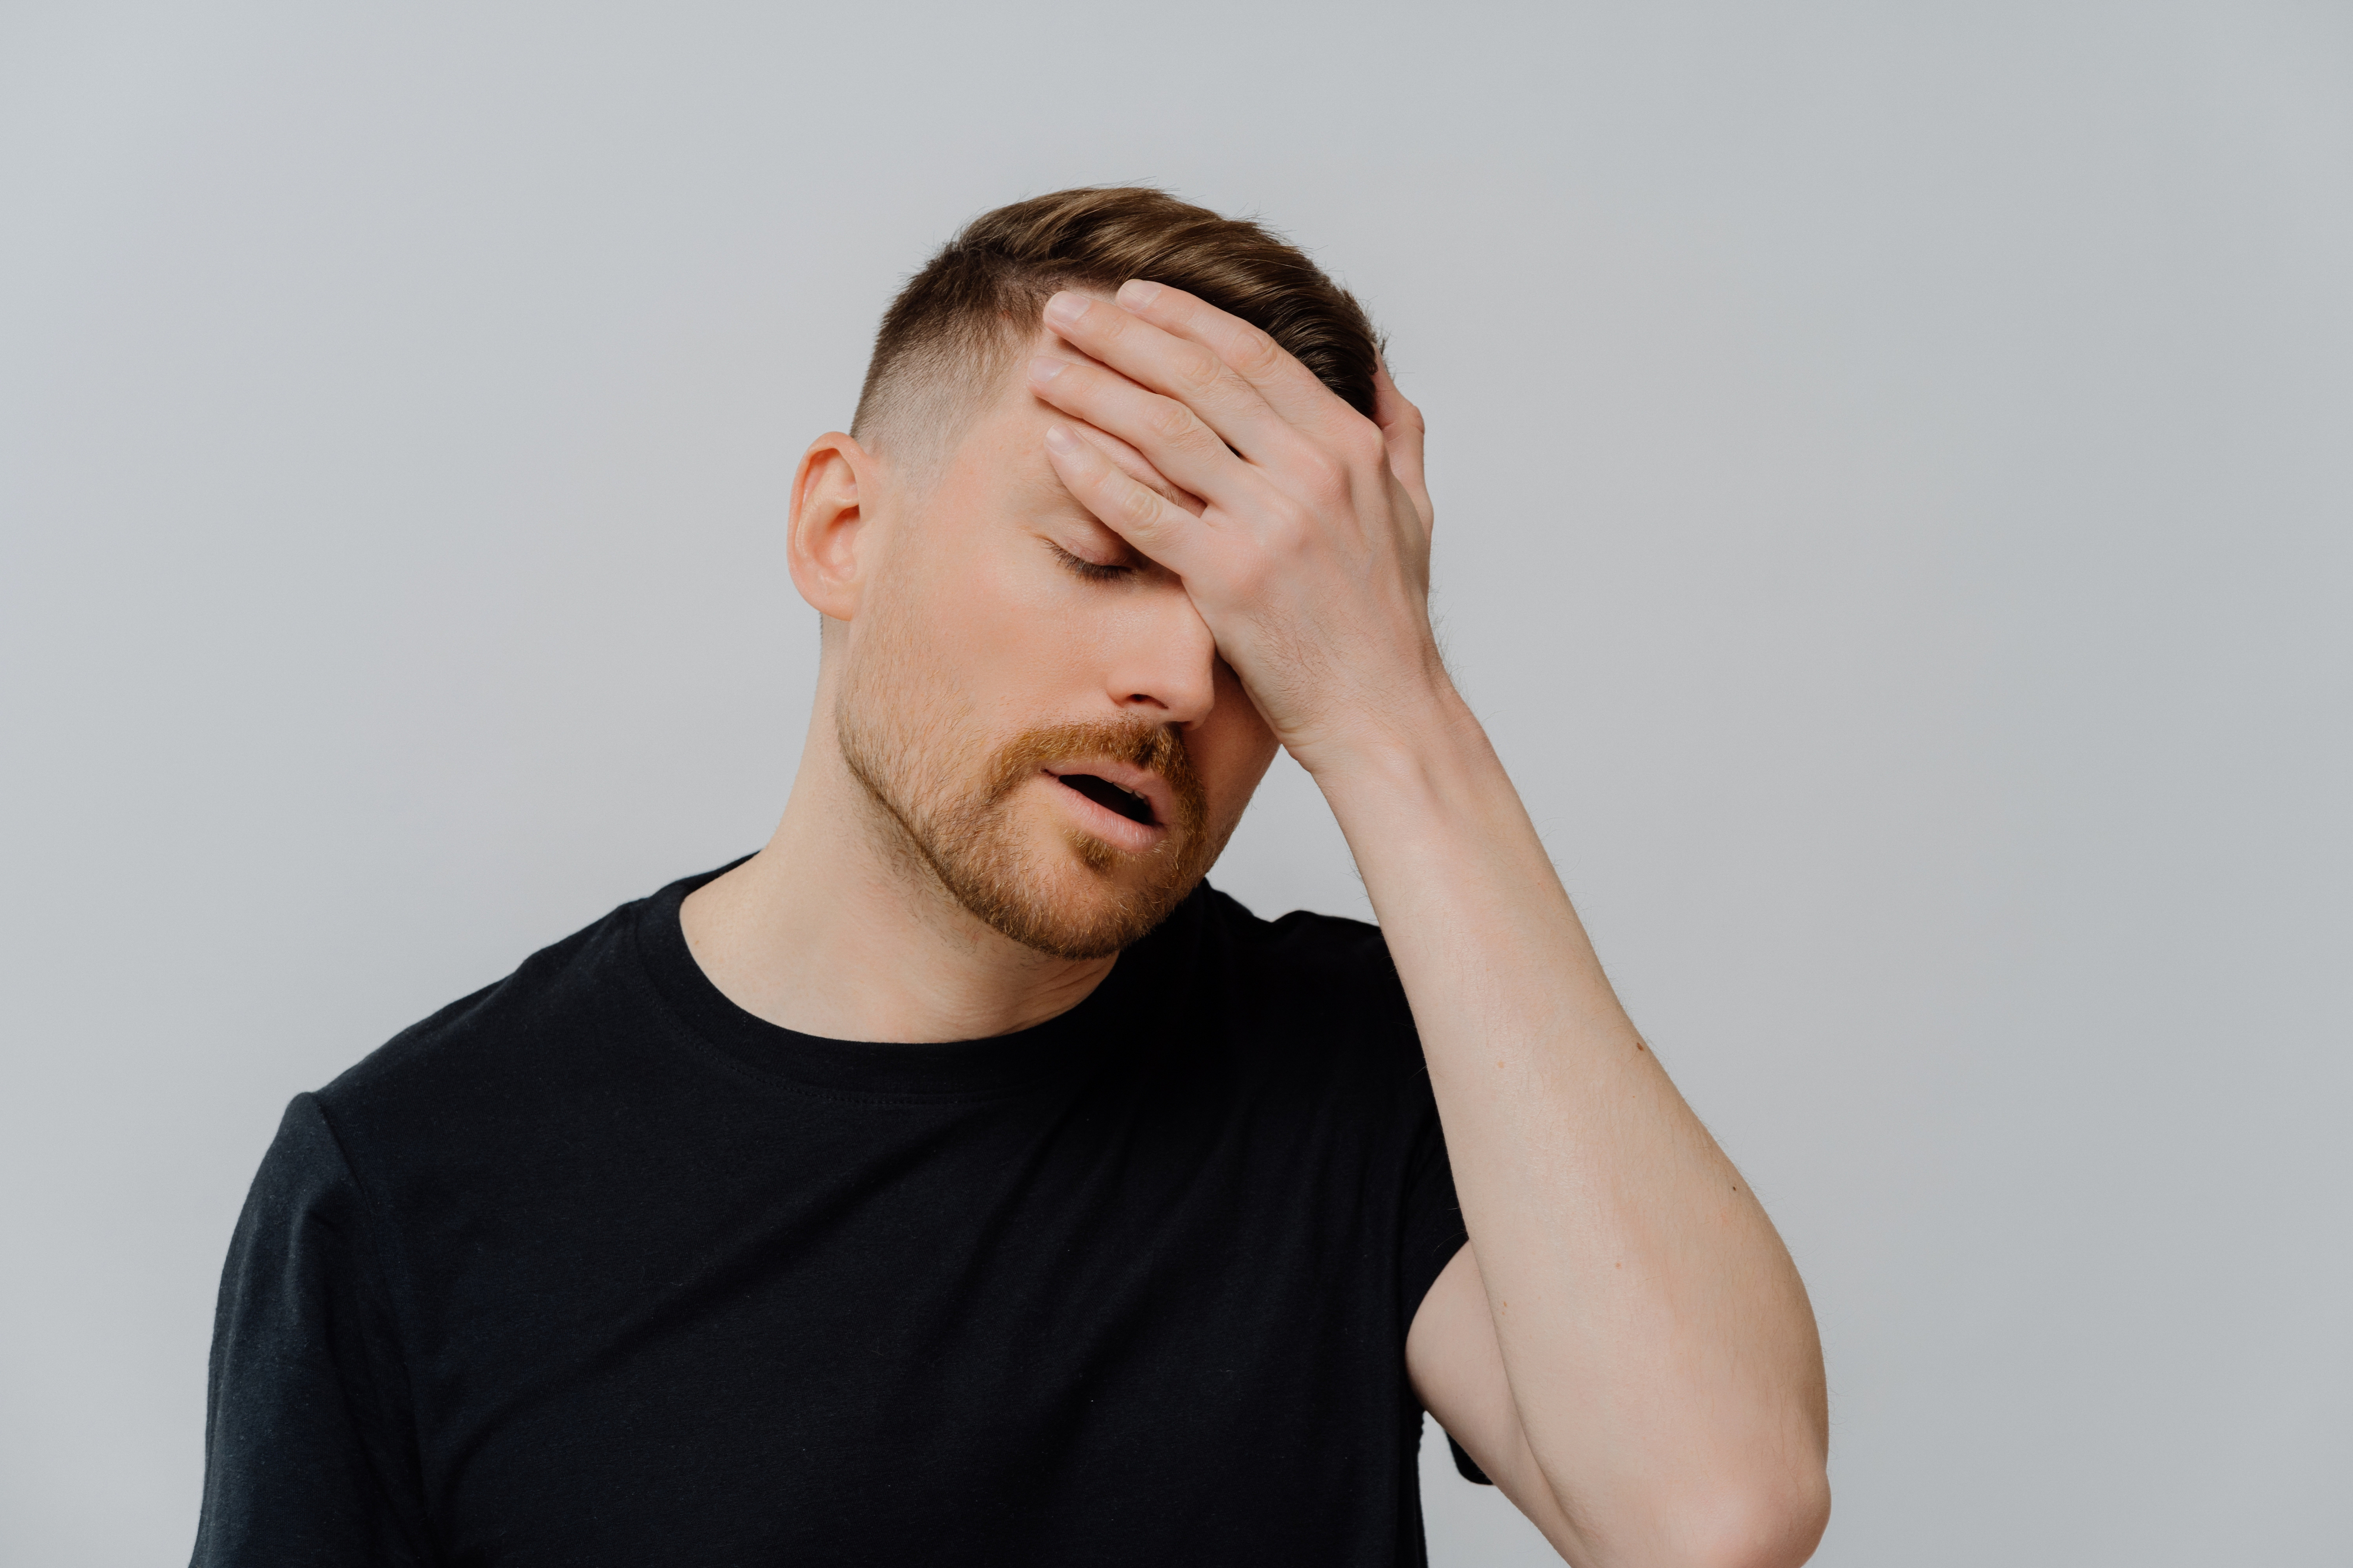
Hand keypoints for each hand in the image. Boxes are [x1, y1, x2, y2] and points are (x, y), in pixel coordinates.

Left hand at [1029, 283, 1447, 775]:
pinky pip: (1145, 509)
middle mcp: (1311, 470)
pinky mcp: (1228, 576)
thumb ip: (1397, 430)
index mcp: (1349, 444)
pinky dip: (1094, 471)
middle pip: (1198, 377)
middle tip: (1064, 309)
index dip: (1186, 317)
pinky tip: (1054, 444)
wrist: (1383, 713)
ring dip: (1094, 389)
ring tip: (1043, 368)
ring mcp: (1269, 521)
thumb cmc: (1389, 620)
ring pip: (1163, 430)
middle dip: (1121, 334)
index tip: (1133, 295)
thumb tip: (1375, 369)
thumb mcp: (1413, 510)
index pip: (1254, 354)